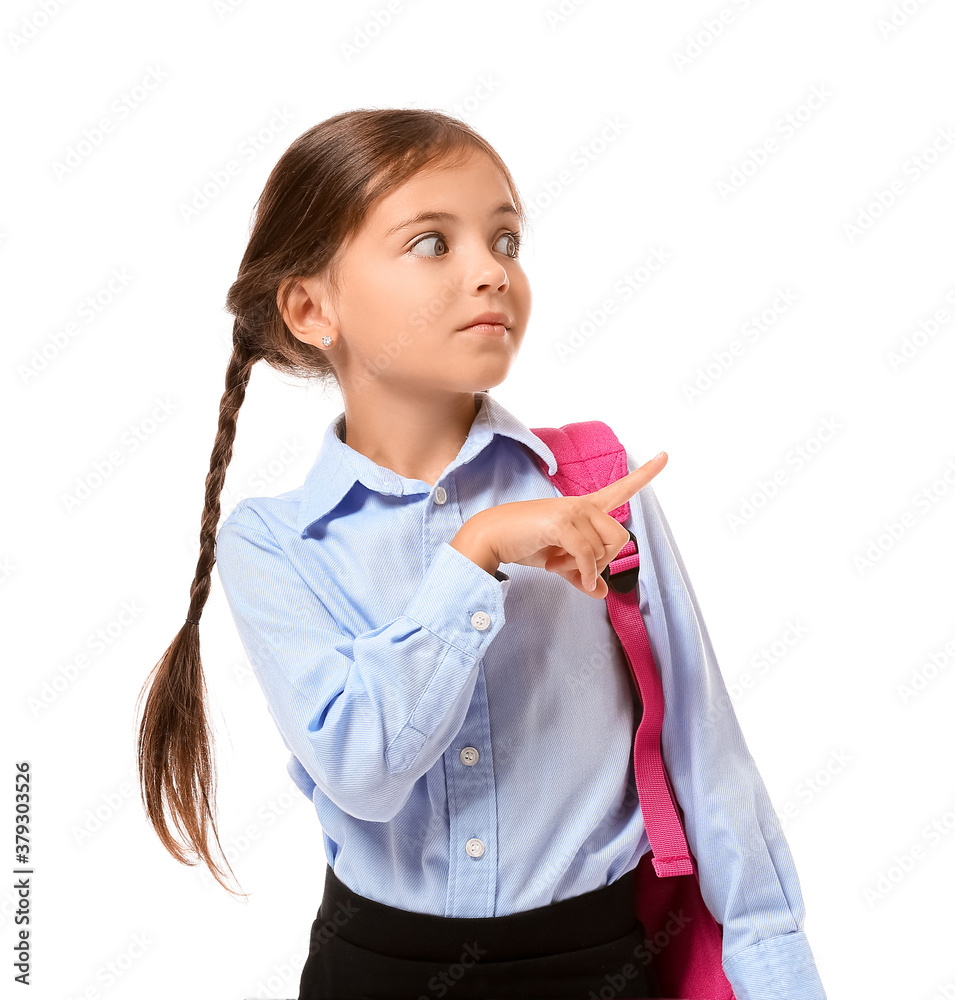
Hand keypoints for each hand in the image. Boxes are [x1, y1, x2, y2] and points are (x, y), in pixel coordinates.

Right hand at [463, 452, 666, 598]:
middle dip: (603, 561)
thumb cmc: (525, 543)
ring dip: (585, 568)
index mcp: (585, 508)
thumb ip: (583, 574)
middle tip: (574, 567)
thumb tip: (602, 592)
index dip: (645, 474)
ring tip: (557, 562)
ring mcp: (572, 511)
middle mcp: (583, 505)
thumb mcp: (560, 561)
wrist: (493, 538)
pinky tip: (568, 575)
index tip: (665, 455)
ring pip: (603, 550)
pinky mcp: (561, 523)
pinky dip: (584, 573)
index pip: (621, 489)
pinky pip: (588, 556)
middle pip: (620, 537)